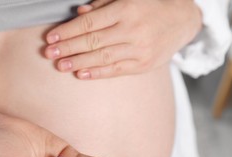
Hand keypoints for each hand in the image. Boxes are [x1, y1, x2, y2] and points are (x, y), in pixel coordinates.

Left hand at [44, 0, 201, 78]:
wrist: (182, 20)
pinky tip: (81, 74)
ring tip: (61, 66)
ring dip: (78, 62)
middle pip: (93, 41)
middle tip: (49, 54)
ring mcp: (139, 49)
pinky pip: (116, 70)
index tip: (51, 38)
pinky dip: (97, 72)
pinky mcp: (143, 64)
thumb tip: (79, 13)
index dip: (68, 31)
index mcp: (126, 9)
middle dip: (68, 48)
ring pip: (102, 57)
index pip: (89, 23)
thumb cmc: (150, 6)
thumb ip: (103, 4)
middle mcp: (132, 30)